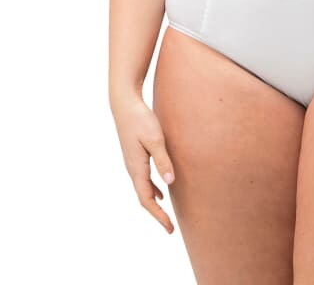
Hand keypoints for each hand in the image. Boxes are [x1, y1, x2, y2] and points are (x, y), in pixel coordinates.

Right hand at [110, 93, 175, 233]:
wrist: (124, 104)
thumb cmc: (141, 119)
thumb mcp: (155, 139)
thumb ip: (162, 160)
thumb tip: (169, 183)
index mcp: (136, 168)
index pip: (146, 200)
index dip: (158, 215)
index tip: (169, 228)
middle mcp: (133, 169)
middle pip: (144, 198)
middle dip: (157, 214)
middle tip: (170, 228)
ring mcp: (133, 163)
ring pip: (144, 189)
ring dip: (155, 203)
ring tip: (167, 214)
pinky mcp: (136, 155)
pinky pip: (144, 179)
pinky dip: (153, 189)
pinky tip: (163, 189)